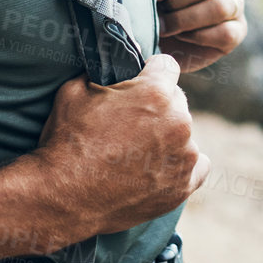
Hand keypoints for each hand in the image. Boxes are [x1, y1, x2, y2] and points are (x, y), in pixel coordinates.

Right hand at [34, 54, 210, 237]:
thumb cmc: (67, 141)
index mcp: (156, 92)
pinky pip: (198, 165)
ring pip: (185, 133)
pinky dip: (182, 164)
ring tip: (138, 150)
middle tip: (131, 122)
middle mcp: (178, 121)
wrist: (64, 196)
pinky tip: (162, 165)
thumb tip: (107, 68)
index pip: (167, 66)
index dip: (150, 72)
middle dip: (157, 106)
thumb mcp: (75, 90)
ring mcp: (184, 155)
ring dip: (168, 136)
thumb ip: (101, 73)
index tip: (140, 82)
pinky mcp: (183, 185)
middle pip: (176, 100)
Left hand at [155, 0, 246, 72]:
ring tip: (165, 27)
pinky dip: (199, 37)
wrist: (163, 39)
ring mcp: (235, 3)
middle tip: (158, 13)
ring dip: (186, 20)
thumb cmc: (155, 6)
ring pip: (220, 6)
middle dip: (178, 1)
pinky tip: (182, 37)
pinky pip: (226, 32)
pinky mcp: (238, 30)